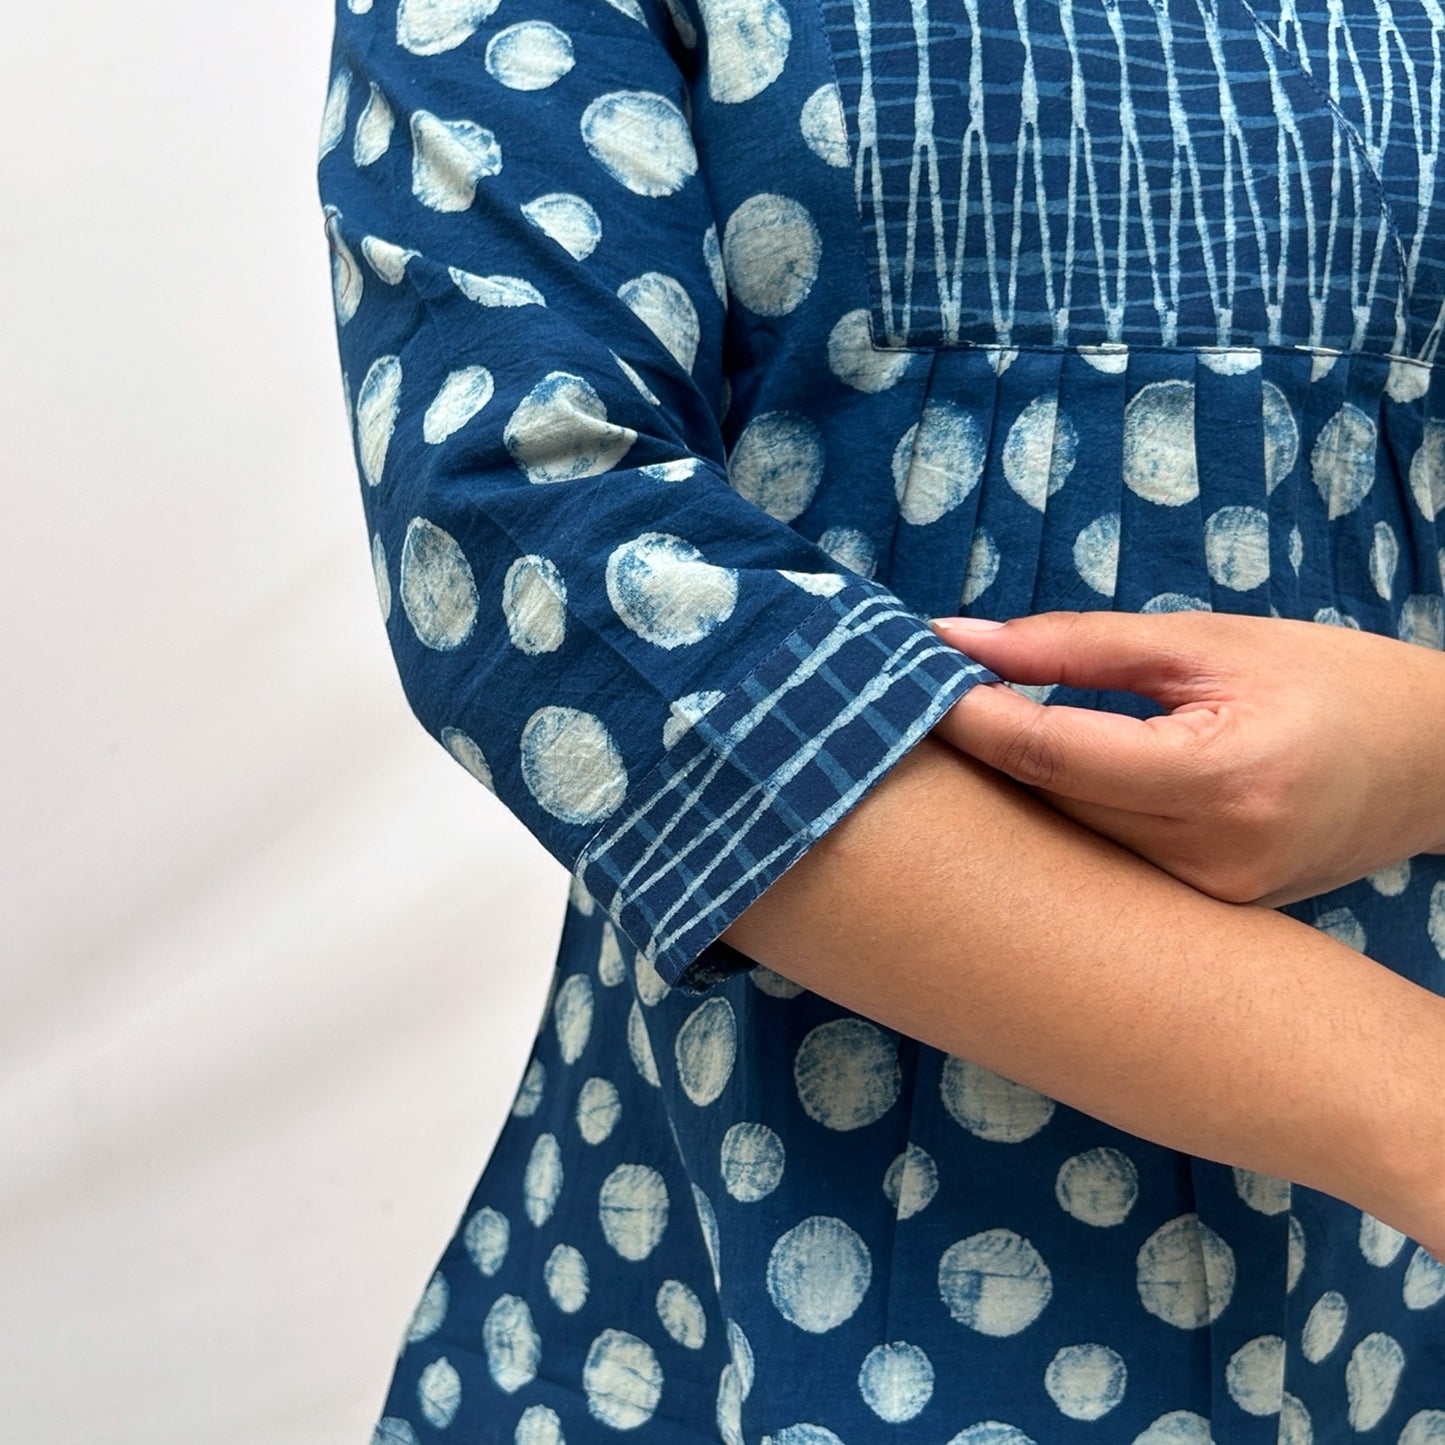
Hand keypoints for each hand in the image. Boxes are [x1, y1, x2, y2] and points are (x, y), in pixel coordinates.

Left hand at [929, 611, 1444, 907]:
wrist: (1436, 761)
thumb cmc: (1328, 679)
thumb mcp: (1207, 641)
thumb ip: (1076, 645)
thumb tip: (960, 639)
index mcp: (1221, 777)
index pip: (1054, 754)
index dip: (970, 720)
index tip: (908, 685)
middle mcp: (1214, 860)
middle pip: (1051, 809)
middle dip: (980, 760)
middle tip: (914, 710)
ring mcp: (1211, 904)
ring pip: (1070, 848)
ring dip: (1014, 798)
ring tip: (964, 748)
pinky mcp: (1208, 918)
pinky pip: (1108, 869)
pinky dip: (1064, 827)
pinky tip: (1033, 795)